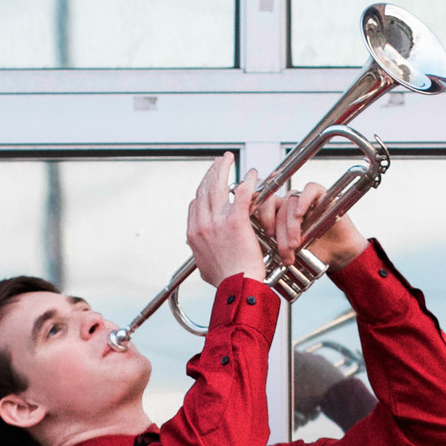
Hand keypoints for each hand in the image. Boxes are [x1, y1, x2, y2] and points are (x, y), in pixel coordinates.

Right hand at [185, 154, 263, 290]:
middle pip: (203, 190)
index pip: (194, 204)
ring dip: (223, 169)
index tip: (210, 183)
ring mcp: (217, 222)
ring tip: (227, 159)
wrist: (236, 287)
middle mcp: (201, 225)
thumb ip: (202, 255)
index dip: (202, 190)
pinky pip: (241, 194)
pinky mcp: (235, 221)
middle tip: (218, 162)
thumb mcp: (204, 268)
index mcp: (193, 234)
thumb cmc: (225, 281)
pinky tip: (252, 175)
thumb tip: (200, 252)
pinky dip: (247, 182)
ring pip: (217, 186)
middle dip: (210, 172)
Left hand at [254, 182, 368, 271]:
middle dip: (280, 232)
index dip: (262, 215)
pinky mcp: (322, 195)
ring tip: (296, 244)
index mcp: (277, 213)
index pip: (263, 204)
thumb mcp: (287, 250)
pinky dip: (304, 199)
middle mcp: (289, 203)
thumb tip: (257, 249)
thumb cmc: (312, 254)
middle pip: (277, 206)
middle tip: (286, 251)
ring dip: (292, 225)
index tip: (267, 234)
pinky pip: (310, 189)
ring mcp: (305, 198)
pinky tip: (301, 214)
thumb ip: (273, 244)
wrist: (338, 256)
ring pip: (291, 201)